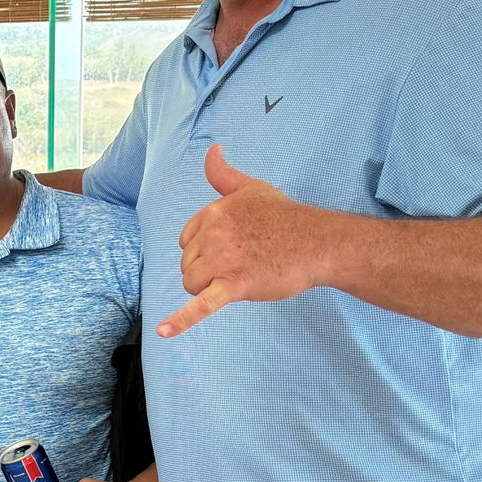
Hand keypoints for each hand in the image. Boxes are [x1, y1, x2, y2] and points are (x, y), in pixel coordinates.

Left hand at [157, 144, 331, 337]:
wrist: (318, 242)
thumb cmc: (285, 217)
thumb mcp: (251, 188)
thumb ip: (223, 174)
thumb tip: (212, 149)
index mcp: (212, 212)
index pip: (187, 240)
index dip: (205, 248)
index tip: (232, 246)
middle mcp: (213, 234)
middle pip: (189, 263)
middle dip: (209, 268)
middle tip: (244, 261)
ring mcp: (222, 261)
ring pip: (192, 283)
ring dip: (209, 287)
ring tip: (241, 277)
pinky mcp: (234, 285)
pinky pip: (201, 306)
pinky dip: (181, 321)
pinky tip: (163, 332)